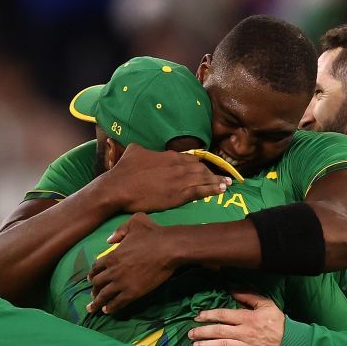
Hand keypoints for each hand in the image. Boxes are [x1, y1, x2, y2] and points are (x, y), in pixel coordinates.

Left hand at [88, 214, 177, 314]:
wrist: (169, 248)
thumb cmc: (153, 234)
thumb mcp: (135, 222)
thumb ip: (120, 230)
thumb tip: (109, 240)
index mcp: (112, 255)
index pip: (96, 267)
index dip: (92, 274)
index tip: (90, 279)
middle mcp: (113, 271)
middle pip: (97, 283)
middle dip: (93, 290)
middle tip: (93, 295)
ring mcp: (122, 283)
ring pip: (104, 296)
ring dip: (97, 303)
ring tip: (93, 309)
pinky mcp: (132, 293)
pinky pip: (117, 303)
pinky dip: (110, 308)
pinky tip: (107, 311)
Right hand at [102, 144, 227, 214]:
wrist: (119, 187)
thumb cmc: (124, 170)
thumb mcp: (134, 151)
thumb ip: (145, 150)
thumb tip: (145, 150)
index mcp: (169, 156)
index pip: (191, 159)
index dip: (200, 164)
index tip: (207, 168)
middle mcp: (178, 166)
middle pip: (201, 169)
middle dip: (212, 173)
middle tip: (223, 177)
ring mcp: (179, 181)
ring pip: (204, 179)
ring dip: (217, 181)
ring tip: (227, 184)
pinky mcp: (178, 195)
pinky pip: (200, 191)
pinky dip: (212, 190)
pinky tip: (220, 190)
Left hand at [188, 293, 284, 345]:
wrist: (292, 344)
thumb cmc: (278, 323)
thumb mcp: (266, 305)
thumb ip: (249, 296)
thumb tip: (231, 290)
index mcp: (248, 318)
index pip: (224, 315)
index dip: (209, 315)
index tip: (198, 316)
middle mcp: (245, 333)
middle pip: (219, 331)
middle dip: (202, 332)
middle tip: (190, 333)